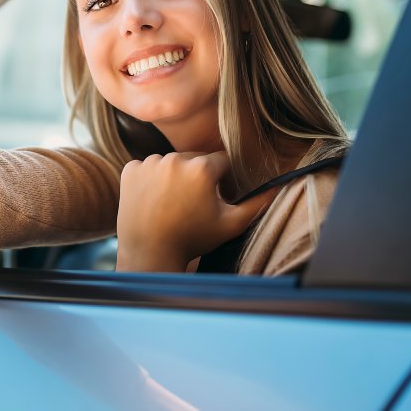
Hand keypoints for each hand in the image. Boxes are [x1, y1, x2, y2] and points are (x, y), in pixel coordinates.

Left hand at [115, 152, 273, 271]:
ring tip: (174, 203)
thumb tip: (280, 186)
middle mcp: (174, 158)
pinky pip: (147, 167)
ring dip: (175, 176)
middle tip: (194, 204)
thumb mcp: (231, 224)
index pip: (221, 161)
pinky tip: (155, 200)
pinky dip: (152, 179)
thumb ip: (257, 203)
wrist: (150, 252)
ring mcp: (149, 163)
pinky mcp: (130, 169)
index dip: (224, 180)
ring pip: (171, 162)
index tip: (218, 198)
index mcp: (201, 167)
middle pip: (195, 159)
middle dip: (199, 176)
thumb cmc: (193, 239)